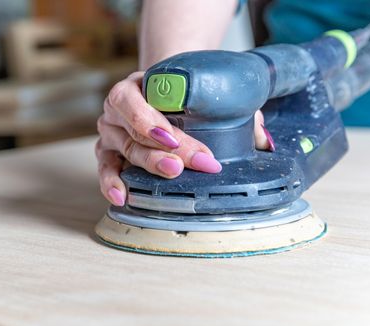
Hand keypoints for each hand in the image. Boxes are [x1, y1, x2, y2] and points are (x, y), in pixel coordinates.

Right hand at [95, 71, 271, 205]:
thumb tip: (263, 142)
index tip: (181, 140)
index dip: (156, 122)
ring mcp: (111, 132)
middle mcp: (117, 109)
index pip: (139, 103)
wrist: (157, 95)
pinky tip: (123, 195)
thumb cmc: (178, 96)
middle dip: (163, 150)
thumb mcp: (202, 93)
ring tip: (171, 172)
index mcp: (135, 86)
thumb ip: (233, 110)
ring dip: (148, 164)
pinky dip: (112, 182)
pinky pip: (105, 168)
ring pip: (125, 149)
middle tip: (187, 164)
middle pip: (137, 131)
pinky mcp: (107, 153)